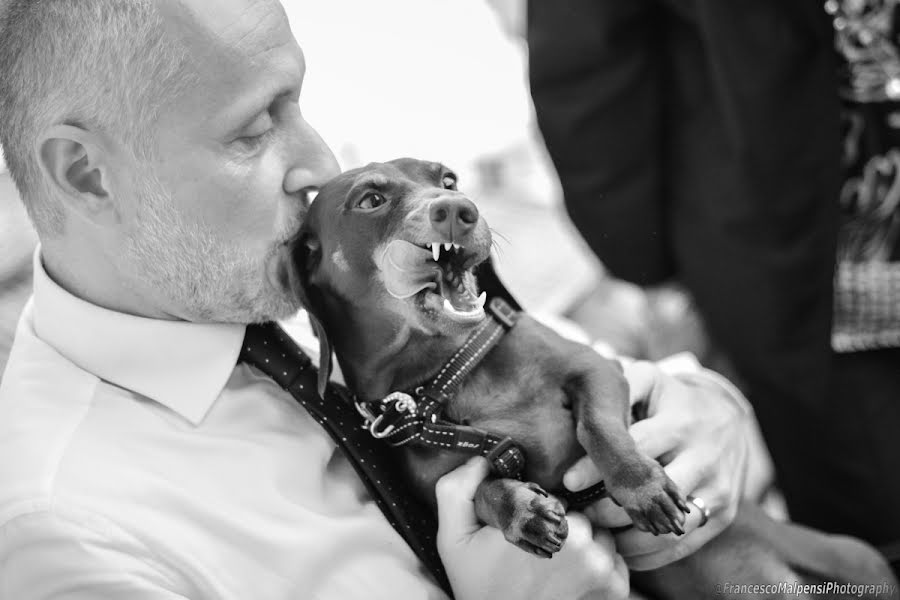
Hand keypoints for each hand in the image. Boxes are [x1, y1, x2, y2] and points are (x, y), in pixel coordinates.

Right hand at [436, 457, 628, 599]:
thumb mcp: (454, 539)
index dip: (538, 507)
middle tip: (537, 548)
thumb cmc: (480, 588)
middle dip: (561, 524)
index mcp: (543, 520)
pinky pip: (615, 560)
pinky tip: (572, 579)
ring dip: (584, 544)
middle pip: (579, 513)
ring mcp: (601, 567)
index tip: (524, 527)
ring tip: (555, 565)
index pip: (554, 494)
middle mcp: (580, 542)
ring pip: (600, 534)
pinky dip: (600, 565)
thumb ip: (457, 490)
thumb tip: (480, 459)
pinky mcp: (615, 589)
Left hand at [564, 361, 748, 569]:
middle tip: (578, 513)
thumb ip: (620, 387)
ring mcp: (718, 488)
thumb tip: (585, 405)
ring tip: (597, 534)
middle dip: (609, 508)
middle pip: (652, 493)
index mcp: (681, 422)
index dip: (599, 466)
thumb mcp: (650, 382)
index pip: (635, 447)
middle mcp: (703, 456)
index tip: (567, 482)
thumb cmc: (670, 400)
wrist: (727, 418)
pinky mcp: (723, 513)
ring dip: (628, 538)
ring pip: (668, 527)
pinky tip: (621, 549)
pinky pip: (683, 545)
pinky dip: (649, 555)